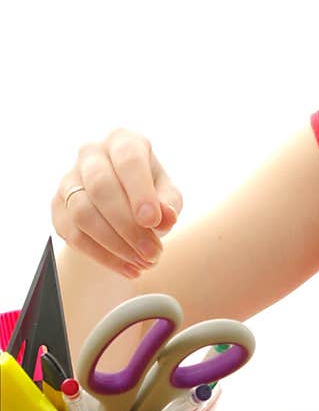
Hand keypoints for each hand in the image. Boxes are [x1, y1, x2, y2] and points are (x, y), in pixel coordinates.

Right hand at [51, 128, 182, 278]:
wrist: (122, 203)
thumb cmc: (151, 193)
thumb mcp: (168, 194)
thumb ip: (169, 203)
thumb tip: (166, 217)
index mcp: (123, 141)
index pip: (128, 160)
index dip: (140, 192)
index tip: (153, 221)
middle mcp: (92, 154)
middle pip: (102, 189)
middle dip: (128, 226)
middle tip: (153, 253)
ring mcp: (69, 179)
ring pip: (84, 214)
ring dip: (116, 245)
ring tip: (144, 263)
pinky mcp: (57, 206)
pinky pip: (74, 235)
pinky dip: (103, 256)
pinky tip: (128, 269)